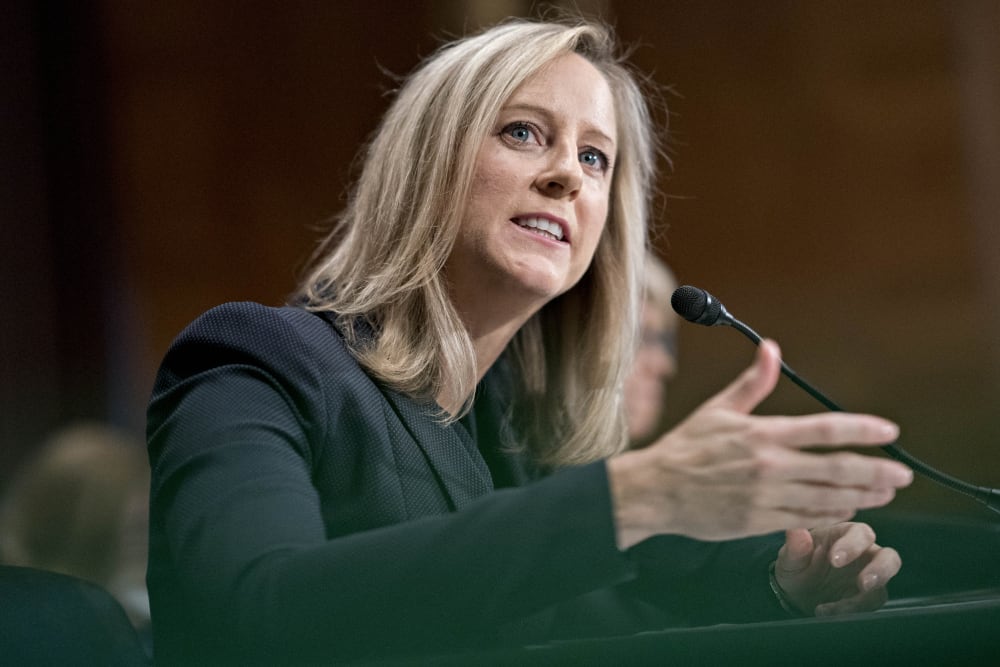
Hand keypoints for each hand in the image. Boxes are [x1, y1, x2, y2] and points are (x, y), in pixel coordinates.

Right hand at [608, 340, 912, 547]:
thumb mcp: (717, 410)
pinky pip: (807, 521)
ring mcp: (766, 497)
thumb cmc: (686, 448)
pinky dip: (833, 515)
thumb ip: (752, 383)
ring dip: (864, 496)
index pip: (824, 429)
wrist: (655, 491)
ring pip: (829, 498)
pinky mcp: (759, 522)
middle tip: (903, 473)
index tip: (889, 431)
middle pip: (838, 469)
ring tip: (885, 492)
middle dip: (877, 471)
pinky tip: (849, 509)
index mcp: (762, 434)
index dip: (862, 429)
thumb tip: (771, 348)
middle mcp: (770, 466)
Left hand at [773, 522, 900, 615]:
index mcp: (843, 535)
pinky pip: (870, 604)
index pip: (860, 532)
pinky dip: (851, 610)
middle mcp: (862, 553)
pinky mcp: (869, 597)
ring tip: (837, 607)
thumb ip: (795, 548)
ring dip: (865, 597)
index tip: (835, 560)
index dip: (853, 545)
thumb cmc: (797, 567)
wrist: (795, 594)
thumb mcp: (790, 559)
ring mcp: (868, 575)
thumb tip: (797, 533)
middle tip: (863, 583)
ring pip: (885, 585)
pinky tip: (827, 611)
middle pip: (888, 556)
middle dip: (879, 570)